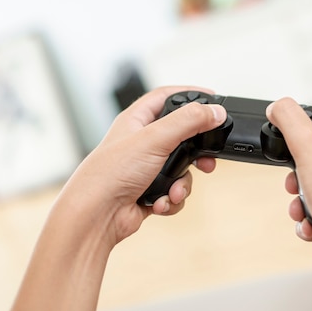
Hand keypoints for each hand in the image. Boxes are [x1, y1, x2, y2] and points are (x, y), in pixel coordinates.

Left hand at [54, 86, 226, 248]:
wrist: (96, 216)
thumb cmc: (110, 173)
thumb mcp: (155, 138)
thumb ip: (189, 122)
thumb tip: (215, 111)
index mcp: (136, 120)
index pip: (167, 97)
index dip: (190, 94)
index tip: (212, 98)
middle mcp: (141, 142)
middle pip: (181, 136)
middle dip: (197, 150)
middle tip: (208, 157)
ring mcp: (146, 167)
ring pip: (182, 168)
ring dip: (183, 182)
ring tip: (174, 190)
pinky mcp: (149, 191)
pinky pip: (174, 191)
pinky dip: (172, 198)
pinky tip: (161, 203)